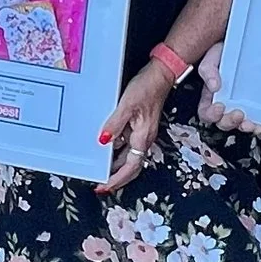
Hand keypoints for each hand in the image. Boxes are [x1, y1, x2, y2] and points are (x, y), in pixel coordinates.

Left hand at [94, 60, 173, 193]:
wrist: (160, 75)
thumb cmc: (146, 88)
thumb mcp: (126, 106)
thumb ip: (114, 125)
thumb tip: (103, 142)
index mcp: (142, 138)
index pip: (129, 167)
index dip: (117, 179)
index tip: (105, 186)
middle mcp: (143, 138)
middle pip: (130, 166)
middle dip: (116, 177)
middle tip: (101, 183)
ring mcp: (142, 132)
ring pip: (128, 155)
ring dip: (116, 165)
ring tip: (100, 169)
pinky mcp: (140, 125)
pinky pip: (128, 144)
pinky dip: (117, 150)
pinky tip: (107, 146)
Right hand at [195, 43, 257, 133]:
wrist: (244, 41)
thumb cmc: (224, 50)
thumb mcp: (212, 57)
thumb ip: (209, 70)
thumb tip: (214, 86)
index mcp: (211, 95)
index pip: (206, 112)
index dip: (211, 114)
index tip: (219, 107)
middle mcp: (225, 102)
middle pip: (223, 122)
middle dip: (230, 122)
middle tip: (238, 114)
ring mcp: (241, 103)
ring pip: (240, 123)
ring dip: (245, 126)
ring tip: (251, 123)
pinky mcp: (256, 103)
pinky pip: (257, 118)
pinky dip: (259, 123)